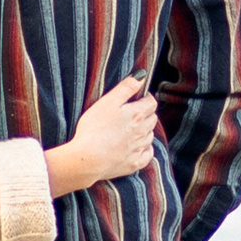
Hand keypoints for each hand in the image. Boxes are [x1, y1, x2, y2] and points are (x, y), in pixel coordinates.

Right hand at [44, 77, 158, 196]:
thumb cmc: (94, 128)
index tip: (137, 97)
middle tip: (134, 112)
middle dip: (146, 113)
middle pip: (153, 119)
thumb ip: (125, 88)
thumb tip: (141, 76)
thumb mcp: (107, 101)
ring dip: (145, 130)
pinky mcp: (133, 164)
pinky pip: (147, 155)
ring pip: (150, 136)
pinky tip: (139, 148)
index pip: (151, 102)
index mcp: (137, 114)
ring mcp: (138, 149)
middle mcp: (142, 132)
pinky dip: (146, 149)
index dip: (145, 98)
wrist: (87, 159)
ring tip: (133, 129)